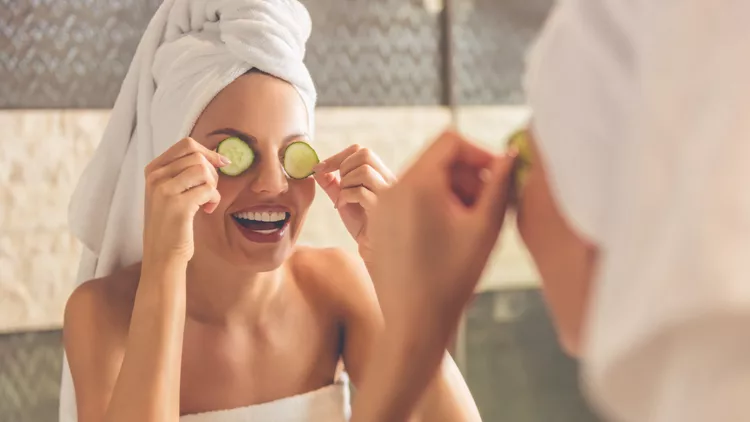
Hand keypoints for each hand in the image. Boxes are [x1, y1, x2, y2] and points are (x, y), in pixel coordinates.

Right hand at [142, 137, 228, 265]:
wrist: (162, 254)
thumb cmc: (172, 223)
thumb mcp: (170, 191)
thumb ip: (184, 172)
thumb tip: (216, 154)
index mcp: (153, 170)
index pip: (186, 145)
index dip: (208, 152)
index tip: (221, 164)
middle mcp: (155, 177)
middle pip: (197, 156)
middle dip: (212, 173)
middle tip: (210, 191)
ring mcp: (164, 190)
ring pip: (203, 170)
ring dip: (213, 186)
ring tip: (207, 201)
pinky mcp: (177, 205)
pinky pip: (208, 189)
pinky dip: (214, 199)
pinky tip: (208, 210)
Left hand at [313, 144, 395, 261]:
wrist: (375, 250)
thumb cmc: (364, 226)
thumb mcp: (344, 200)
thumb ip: (332, 185)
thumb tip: (317, 170)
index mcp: (381, 175)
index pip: (361, 151)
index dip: (338, 156)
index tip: (320, 168)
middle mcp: (388, 180)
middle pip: (364, 154)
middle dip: (343, 166)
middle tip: (337, 185)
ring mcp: (388, 193)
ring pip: (364, 170)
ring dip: (345, 183)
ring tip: (343, 198)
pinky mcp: (383, 208)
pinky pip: (361, 191)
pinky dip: (346, 196)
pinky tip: (343, 207)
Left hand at [369, 130, 516, 339]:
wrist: (414, 323)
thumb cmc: (453, 279)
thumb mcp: (486, 227)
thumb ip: (501, 185)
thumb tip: (511, 156)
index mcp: (417, 184)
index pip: (451, 141)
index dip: (481, 154)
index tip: (499, 178)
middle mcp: (393, 188)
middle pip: (436, 158)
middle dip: (467, 175)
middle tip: (488, 204)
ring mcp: (382, 206)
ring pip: (423, 178)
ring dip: (452, 190)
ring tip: (469, 222)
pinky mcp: (379, 223)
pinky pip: (409, 198)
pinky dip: (433, 204)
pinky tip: (448, 233)